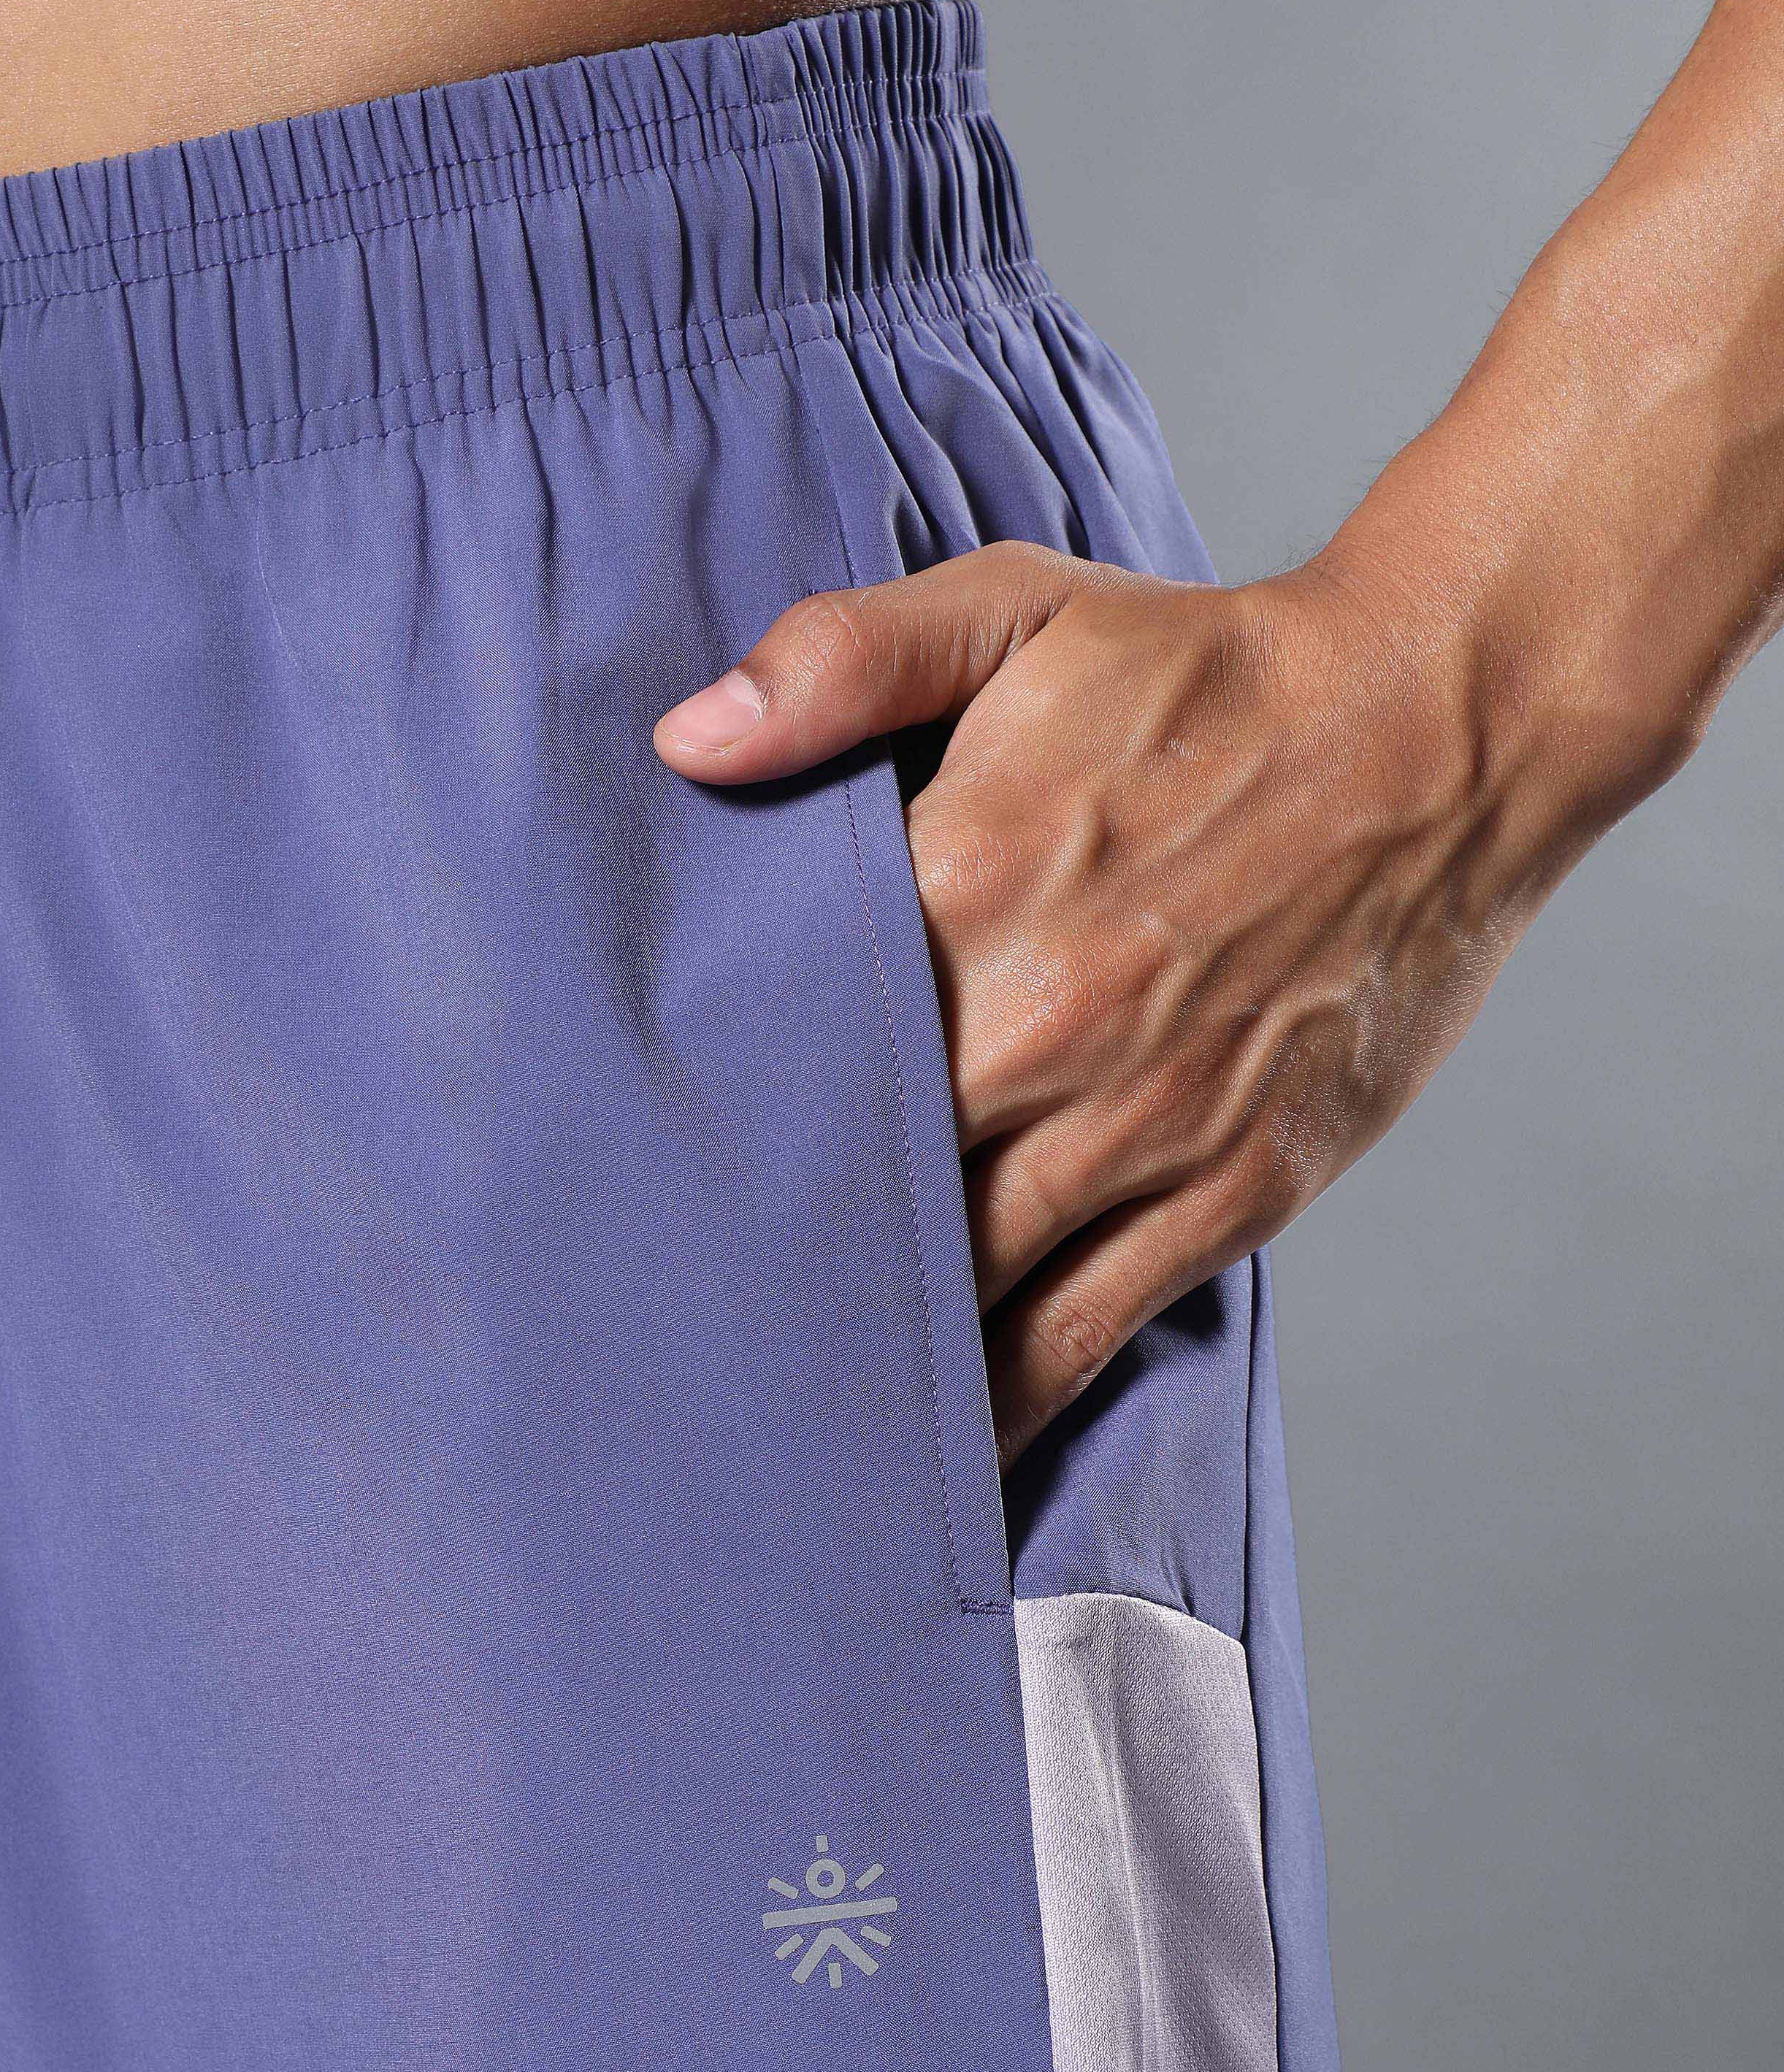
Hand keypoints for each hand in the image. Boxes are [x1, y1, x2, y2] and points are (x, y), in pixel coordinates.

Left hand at [654, 542, 1573, 1464]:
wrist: (1442, 727)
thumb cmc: (1212, 671)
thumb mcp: (1016, 609)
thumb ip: (841, 660)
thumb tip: (688, 738)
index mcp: (963, 888)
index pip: (789, 1045)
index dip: (704, 1125)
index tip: (630, 1185)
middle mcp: (1040, 1030)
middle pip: (858, 1190)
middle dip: (769, 1263)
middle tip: (669, 1339)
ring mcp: (1139, 1127)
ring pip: (964, 1290)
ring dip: (869, 1360)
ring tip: (769, 1434)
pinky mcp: (1228, 1191)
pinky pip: (1081, 1333)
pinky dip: (1002, 1405)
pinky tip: (929, 1463)